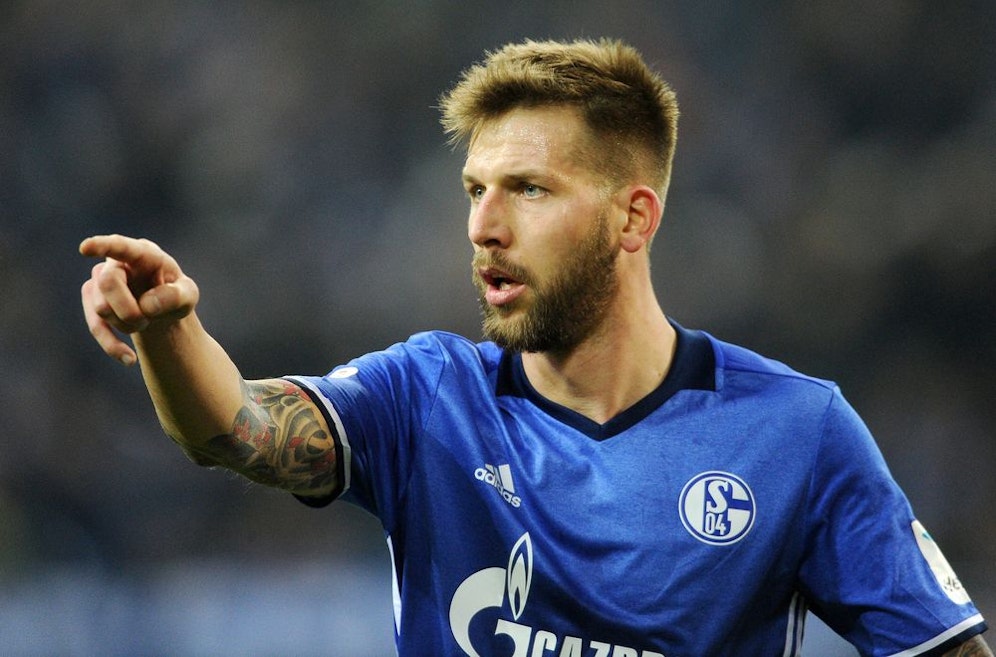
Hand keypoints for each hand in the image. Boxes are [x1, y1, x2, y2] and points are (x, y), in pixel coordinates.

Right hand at [80, 235, 198, 365]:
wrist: (162, 312)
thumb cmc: (176, 295)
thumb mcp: (188, 296)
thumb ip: (176, 296)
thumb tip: (145, 305)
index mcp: (143, 254)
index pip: (121, 247)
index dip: (102, 246)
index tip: (85, 247)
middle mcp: (117, 263)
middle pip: (107, 283)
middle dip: (127, 309)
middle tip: (145, 321)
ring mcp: (100, 281)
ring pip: (101, 307)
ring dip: (126, 324)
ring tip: (145, 323)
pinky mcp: (92, 301)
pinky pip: (96, 326)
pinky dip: (112, 344)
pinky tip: (130, 359)